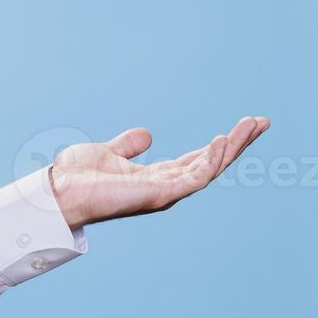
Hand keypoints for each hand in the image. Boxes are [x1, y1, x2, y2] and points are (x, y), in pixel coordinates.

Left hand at [49, 116, 270, 229]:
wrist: (56, 192)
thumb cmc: (77, 177)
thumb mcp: (108, 153)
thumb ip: (129, 146)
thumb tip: (147, 135)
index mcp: (157, 177)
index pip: (198, 159)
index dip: (221, 143)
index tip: (245, 125)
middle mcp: (166, 187)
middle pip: (211, 163)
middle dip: (238, 143)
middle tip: (261, 122)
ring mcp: (164, 193)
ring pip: (209, 169)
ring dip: (232, 147)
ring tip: (251, 125)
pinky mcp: (158, 195)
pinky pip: (194, 178)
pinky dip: (209, 159)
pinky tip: (222, 140)